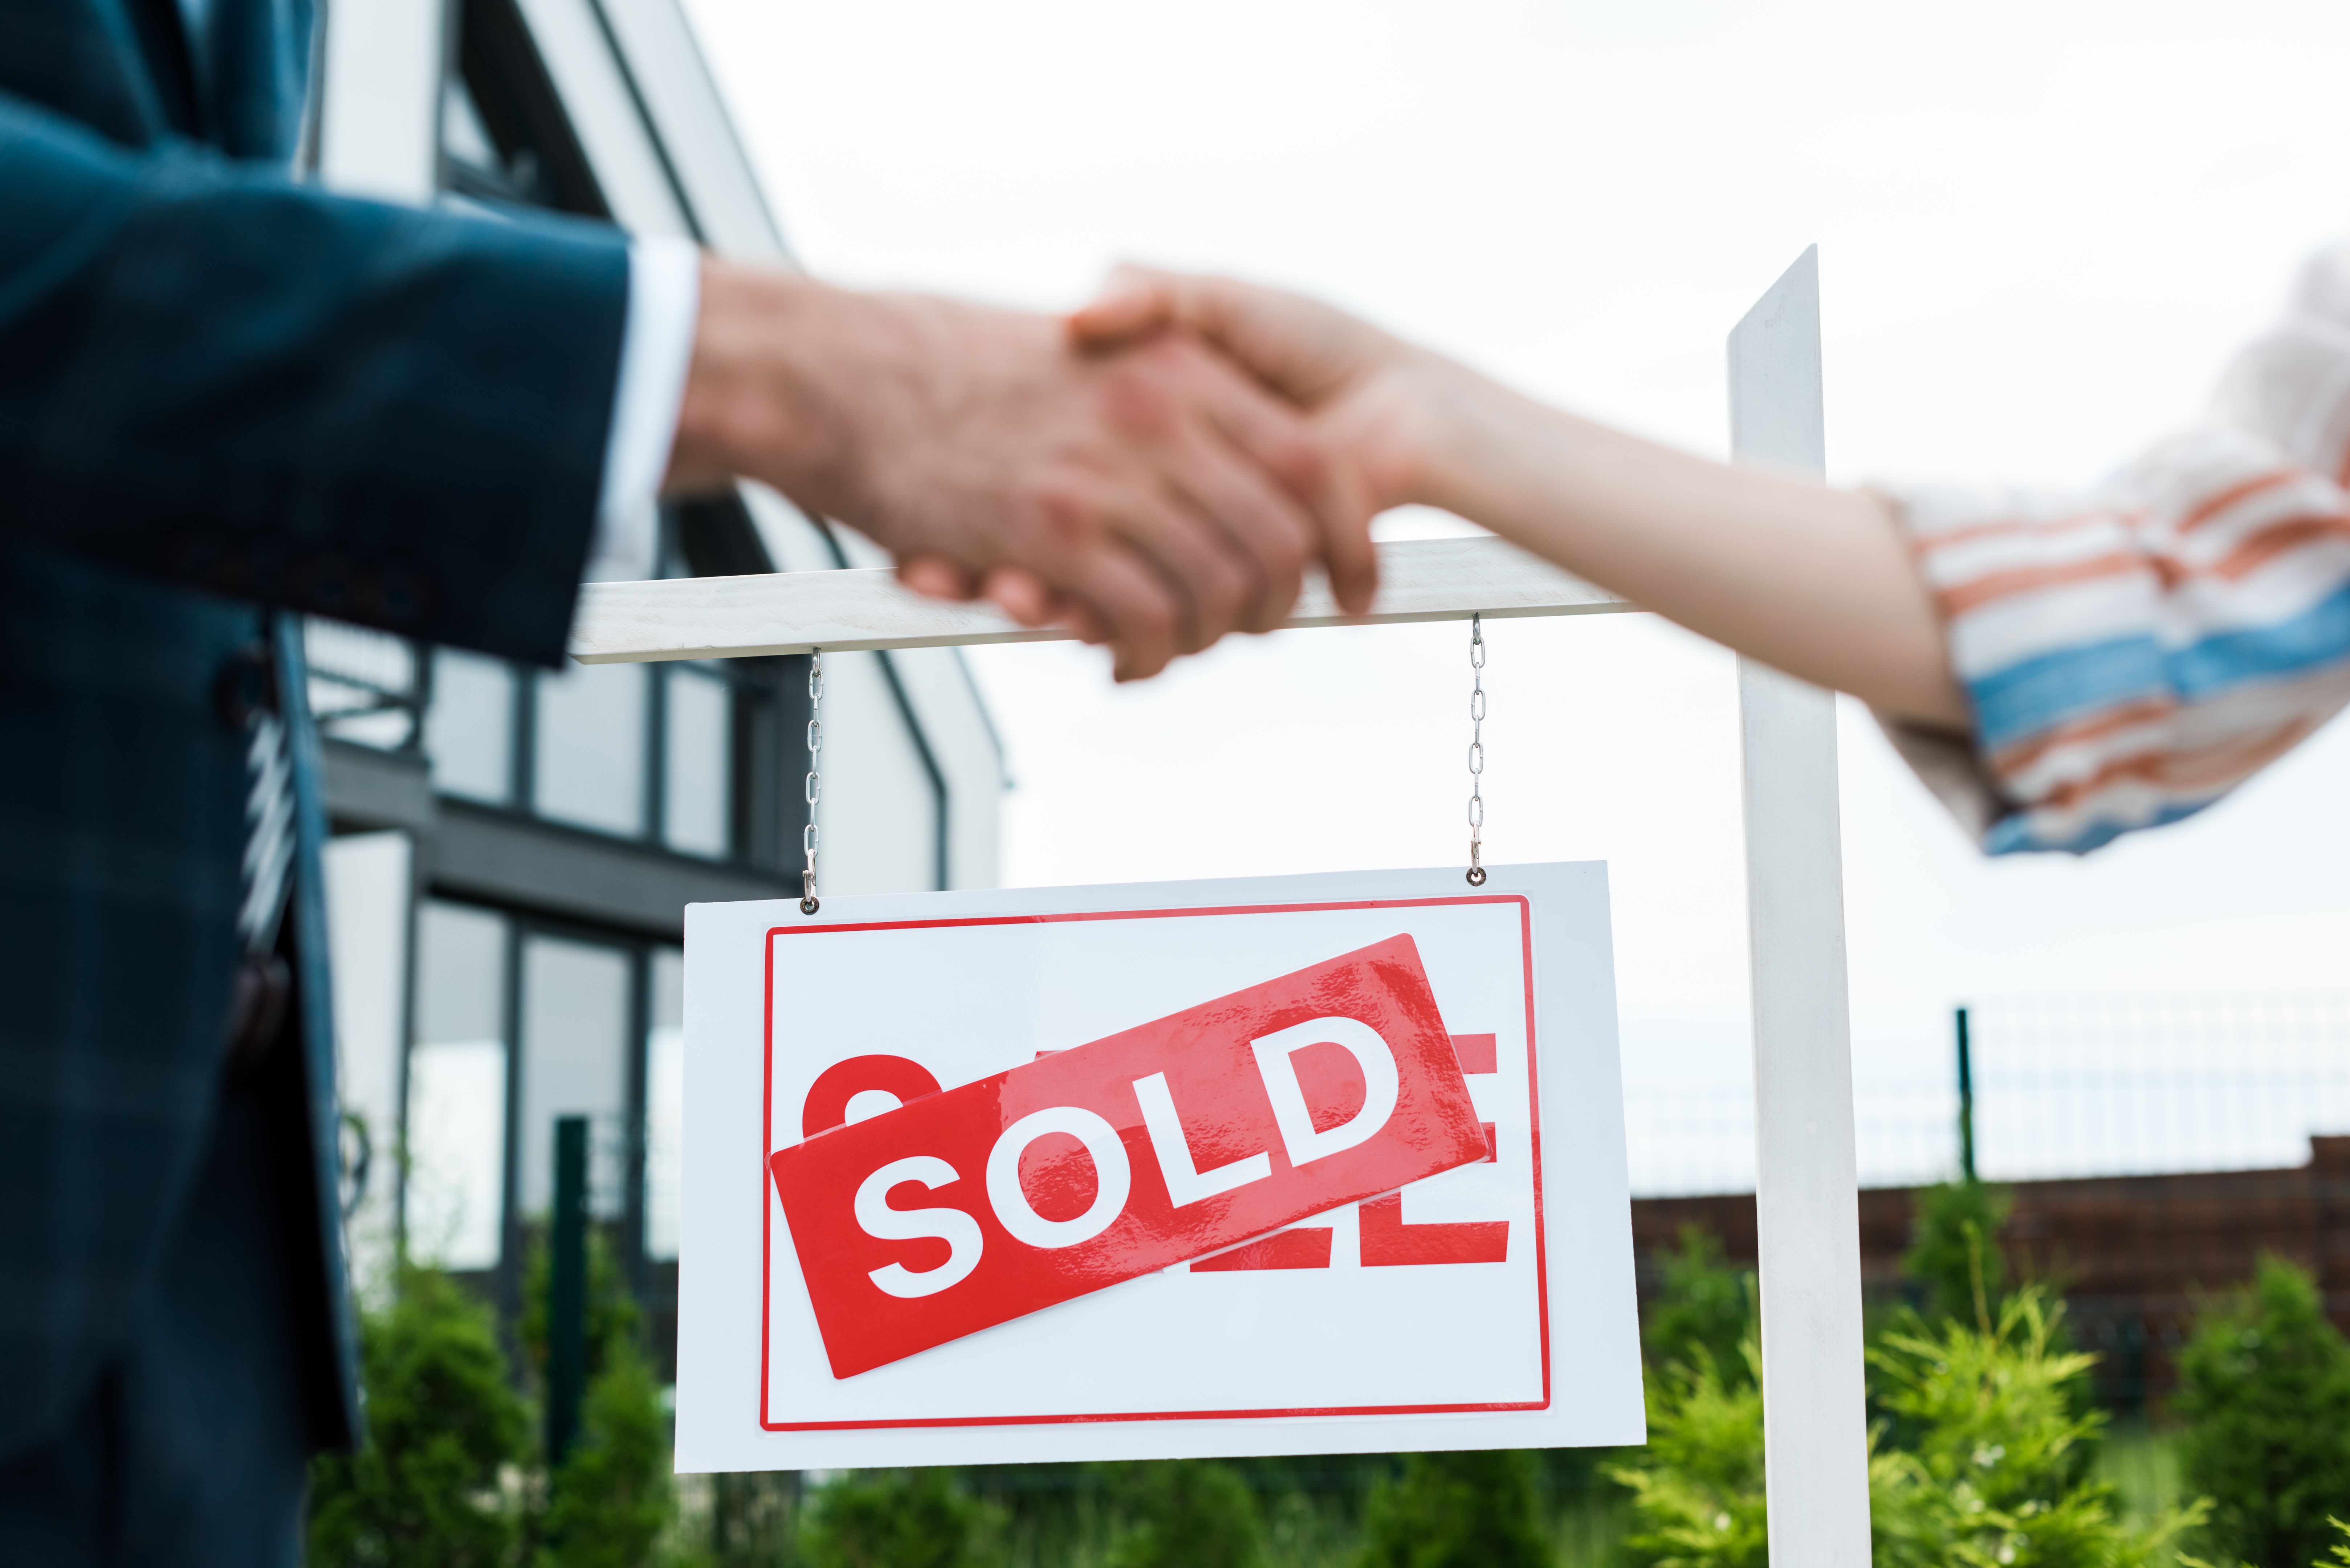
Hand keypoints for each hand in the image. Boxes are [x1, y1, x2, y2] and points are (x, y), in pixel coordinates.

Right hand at [667, 263, 1377, 679]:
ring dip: (1200, 642)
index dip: (1347, 545)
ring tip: (1160, 651)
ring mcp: (1106, 474)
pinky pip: (1144, 620)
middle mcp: (1159, 416)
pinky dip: (1144, 657)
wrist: (840, 374)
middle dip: (1272, 610)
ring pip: (1214, 593)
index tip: (1355, 592)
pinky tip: (1119, 663)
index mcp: (1178, 368)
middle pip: (1275, 544)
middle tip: (1240, 633)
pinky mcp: (1051, 530)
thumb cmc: (950, 375)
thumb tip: (1222, 482)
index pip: (1312, 468)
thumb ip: (1164, 407)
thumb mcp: (1090, 357)